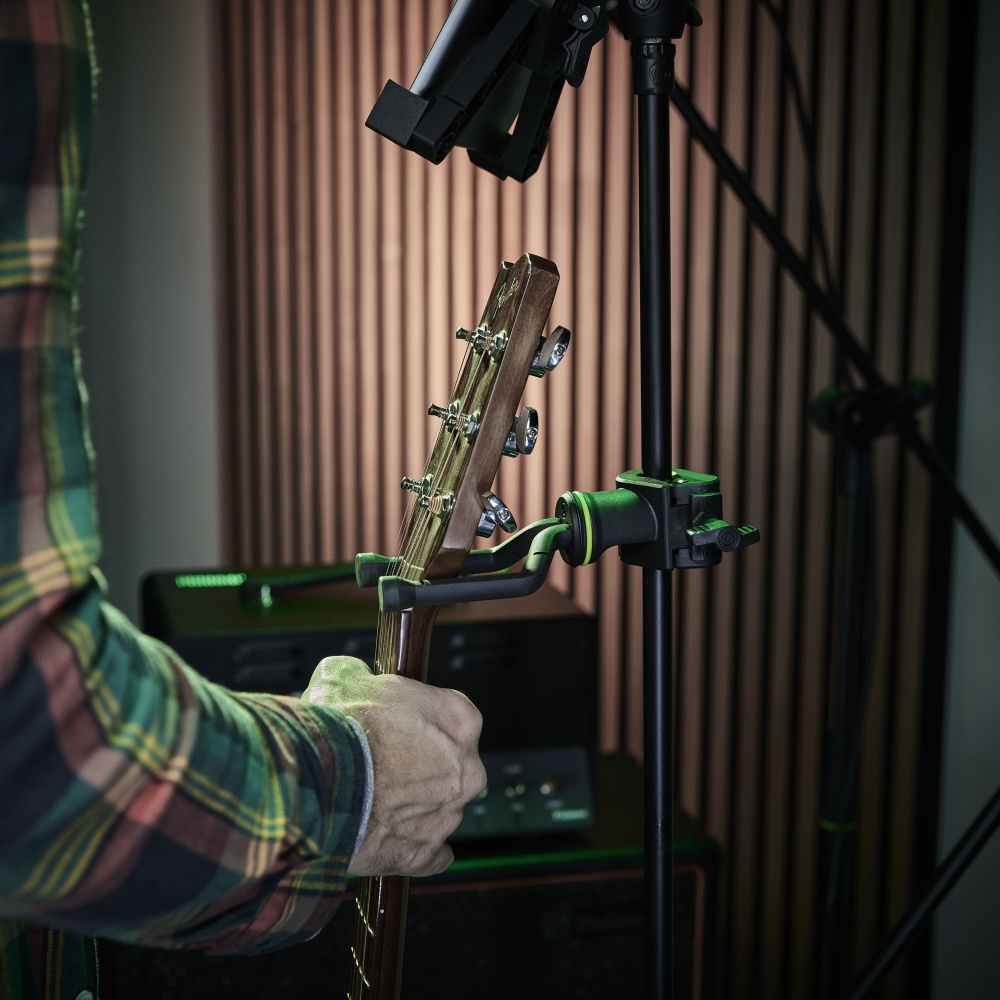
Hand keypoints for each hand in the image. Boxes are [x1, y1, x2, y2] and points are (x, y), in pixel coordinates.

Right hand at [302, 656, 486, 876]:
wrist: (314, 783)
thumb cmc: (336, 728)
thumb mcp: (344, 675)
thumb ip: (363, 676)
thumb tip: (353, 675)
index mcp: (458, 719)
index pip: (455, 716)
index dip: (425, 720)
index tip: (403, 725)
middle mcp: (465, 769)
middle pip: (454, 766)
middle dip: (426, 766)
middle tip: (387, 764)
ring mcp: (446, 814)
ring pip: (440, 809)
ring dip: (415, 806)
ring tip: (373, 799)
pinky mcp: (423, 853)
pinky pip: (431, 855)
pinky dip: (415, 848)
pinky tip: (393, 837)